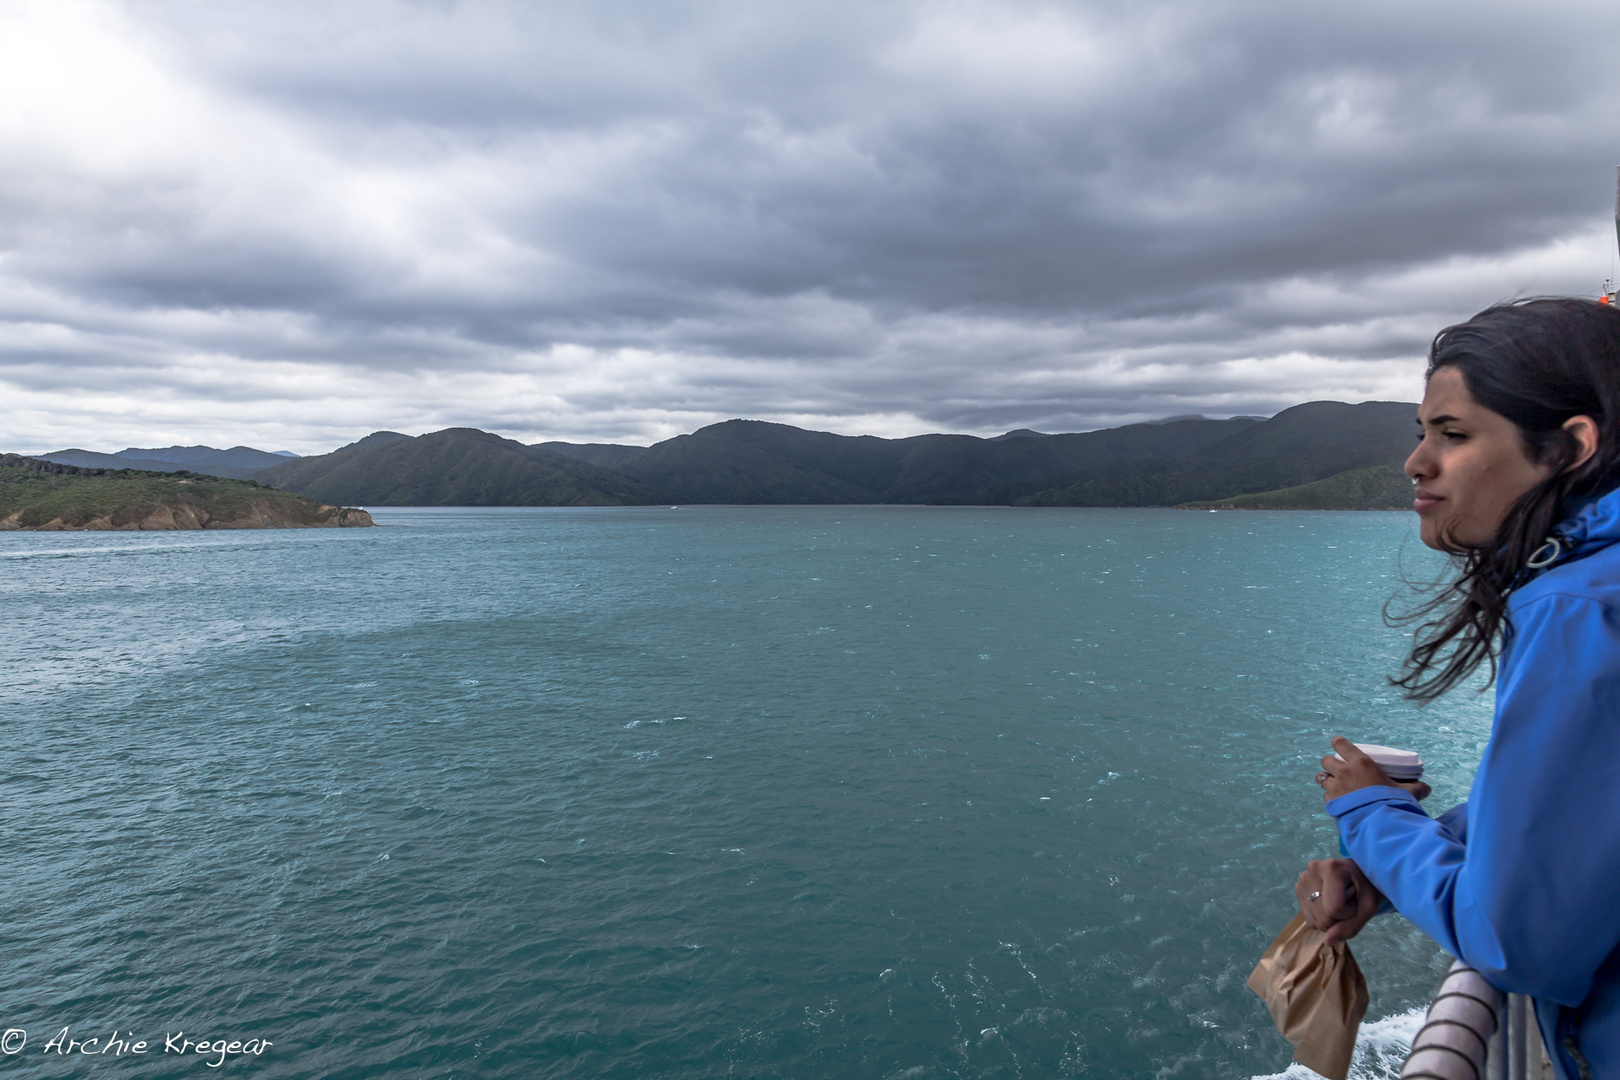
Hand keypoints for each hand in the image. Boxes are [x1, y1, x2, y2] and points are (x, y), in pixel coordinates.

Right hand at [1295, 858, 1383, 946]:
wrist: (1360, 874)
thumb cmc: (1368, 888)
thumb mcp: (1368, 908)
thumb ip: (1350, 927)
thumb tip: (1326, 941)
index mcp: (1332, 868)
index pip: (1334, 909)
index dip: (1349, 913)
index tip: (1356, 900)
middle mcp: (1312, 870)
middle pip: (1323, 918)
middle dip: (1340, 918)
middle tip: (1349, 900)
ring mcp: (1303, 879)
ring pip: (1315, 921)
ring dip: (1331, 918)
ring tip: (1339, 899)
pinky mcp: (1298, 888)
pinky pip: (1310, 918)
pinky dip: (1322, 917)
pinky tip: (1329, 901)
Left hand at [1315, 736, 1430, 802]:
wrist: (1378, 823)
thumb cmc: (1392, 803)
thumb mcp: (1407, 793)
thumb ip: (1416, 788)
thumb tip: (1427, 788)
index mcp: (1361, 763)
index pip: (1340, 744)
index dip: (1338, 743)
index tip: (1340, 745)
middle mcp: (1344, 772)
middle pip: (1326, 760)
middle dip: (1330, 763)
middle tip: (1339, 768)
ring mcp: (1335, 787)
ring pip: (1321, 777)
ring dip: (1327, 779)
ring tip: (1336, 783)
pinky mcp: (1331, 802)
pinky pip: (1326, 795)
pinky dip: (1330, 796)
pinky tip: (1339, 800)